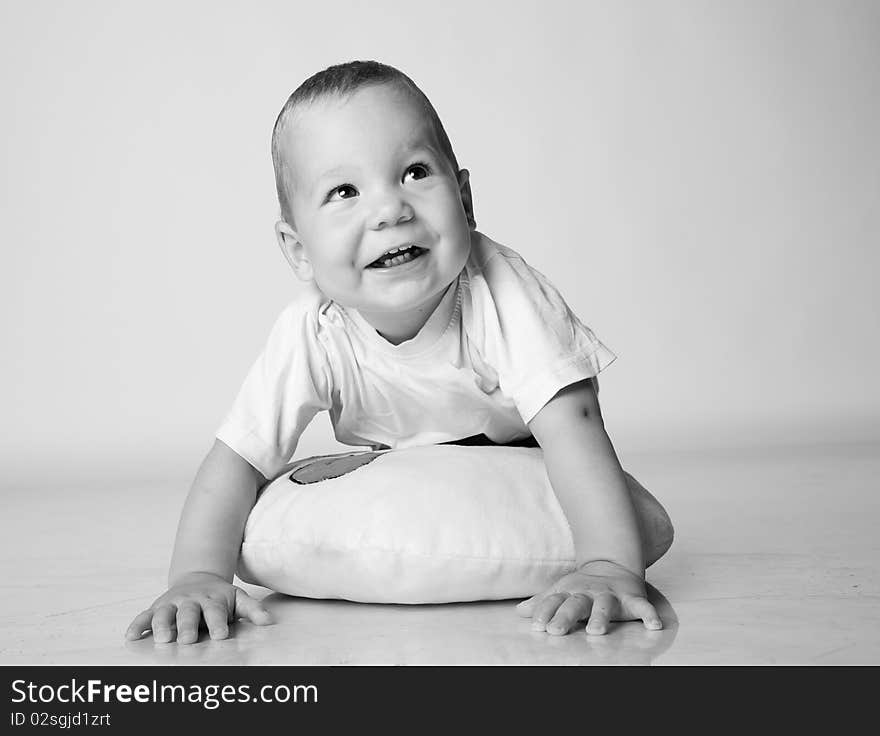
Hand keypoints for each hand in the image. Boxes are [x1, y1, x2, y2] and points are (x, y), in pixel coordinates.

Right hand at [125, 572, 272, 643]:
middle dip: (187, 626)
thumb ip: (252, 610)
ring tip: (162, 638)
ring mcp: (172, 604)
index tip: (221, 635)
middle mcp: (190, 602)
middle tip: (187, 639)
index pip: (216, 612)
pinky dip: (137, 625)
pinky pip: (144, 616)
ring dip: (161, 626)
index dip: (218, 623)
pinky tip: (130, 636)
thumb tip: (269, 621)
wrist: (197, 579)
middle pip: (189, 614)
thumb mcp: (238, 598)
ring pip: (164, 614)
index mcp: (212, 601)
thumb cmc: (220, 597)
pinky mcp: (156, 608)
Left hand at [516, 560, 661, 635]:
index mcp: (569, 592)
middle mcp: (588, 593)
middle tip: (555, 630)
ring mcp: (610, 595)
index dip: (545, 612)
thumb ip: (543, 603)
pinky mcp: (632, 598)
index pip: (554, 602)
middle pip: (575, 604)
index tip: (537, 626)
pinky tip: (654, 625)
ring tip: (595, 632)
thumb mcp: (562, 592)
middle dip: (565, 616)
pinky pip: (642, 606)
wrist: (613, 567)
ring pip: (605, 606)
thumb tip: (519, 611)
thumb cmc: (583, 588)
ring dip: (600, 618)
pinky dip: (649, 614)